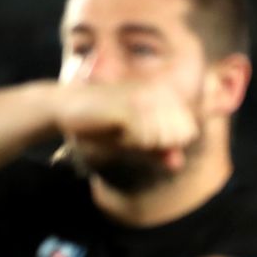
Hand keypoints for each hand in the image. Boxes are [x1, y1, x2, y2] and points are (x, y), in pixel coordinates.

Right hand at [56, 81, 199, 171]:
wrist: (67, 106)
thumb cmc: (102, 124)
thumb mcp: (134, 143)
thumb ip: (158, 152)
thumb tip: (178, 165)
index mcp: (166, 95)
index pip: (189, 132)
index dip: (167, 145)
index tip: (142, 136)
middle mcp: (158, 91)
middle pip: (179, 135)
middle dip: (157, 145)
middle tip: (131, 134)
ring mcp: (144, 95)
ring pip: (163, 136)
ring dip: (142, 143)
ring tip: (123, 131)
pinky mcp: (128, 103)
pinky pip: (145, 136)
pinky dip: (133, 142)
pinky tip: (117, 130)